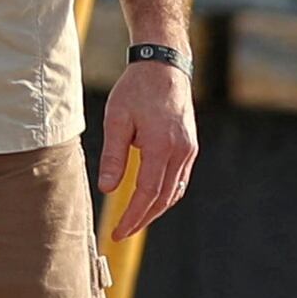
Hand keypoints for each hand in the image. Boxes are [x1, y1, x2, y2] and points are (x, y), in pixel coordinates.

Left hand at [94, 57, 198, 246]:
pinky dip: (165, 195)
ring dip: (155, 210)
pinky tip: (150, 200)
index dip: (132, 216)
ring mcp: (188, 149)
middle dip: (142, 219)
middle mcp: (180, 151)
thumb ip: (113, 156)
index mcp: (161, 145)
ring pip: (174, 192)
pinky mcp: (190, 146)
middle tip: (122, 232)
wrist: (164, 65)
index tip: (117, 231)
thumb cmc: (136, 89)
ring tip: (133, 220)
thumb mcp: (116, 119)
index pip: (147, 193)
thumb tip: (106, 189)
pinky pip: (179, 180)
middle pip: (163, 198)